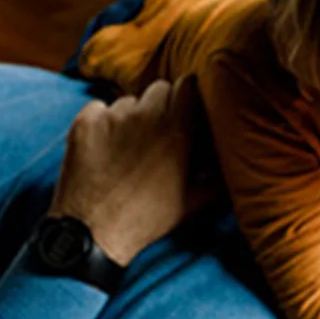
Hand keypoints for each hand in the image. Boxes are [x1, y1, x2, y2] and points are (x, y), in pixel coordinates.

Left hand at [50, 77, 200, 264]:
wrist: (93, 232)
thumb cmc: (146, 220)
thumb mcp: (192, 202)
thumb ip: (217, 181)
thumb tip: (234, 173)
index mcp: (177, 130)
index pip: (187, 85)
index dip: (186, 97)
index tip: (184, 109)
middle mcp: (145, 116)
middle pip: (158, 89)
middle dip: (160, 105)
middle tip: (157, 131)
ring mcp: (112, 117)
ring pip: (127, 102)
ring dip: (130, 117)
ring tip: (127, 147)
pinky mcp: (84, 123)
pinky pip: (98, 109)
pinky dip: (101, 123)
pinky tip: (103, 149)